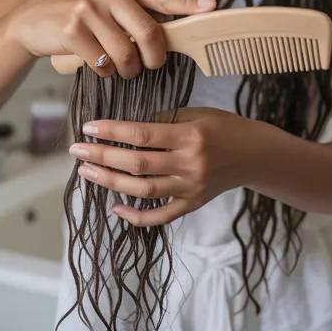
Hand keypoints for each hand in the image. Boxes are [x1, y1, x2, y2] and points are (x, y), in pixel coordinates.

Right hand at [7, 0, 214, 78]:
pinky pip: (102, 64)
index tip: (212, 8)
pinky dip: (105, 73)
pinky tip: (97, 65)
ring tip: (120, 68)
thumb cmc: (82, 15)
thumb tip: (186, 22)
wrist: (33, 21)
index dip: (189, 4)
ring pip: (126, 53)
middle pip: (149, 33)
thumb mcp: (111, 2)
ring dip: (128, 70)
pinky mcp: (71, 30)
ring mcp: (87, 7)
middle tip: (150, 65)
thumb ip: (141, 10)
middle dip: (154, 58)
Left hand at [69, 107, 262, 226]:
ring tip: (87, 172)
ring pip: (143, 190)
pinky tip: (116, 208)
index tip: (88, 128)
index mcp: (190, 136)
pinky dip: (137, 217)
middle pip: (138, 163)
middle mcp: (190, 164)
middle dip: (103, 156)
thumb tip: (127, 127)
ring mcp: (191, 188)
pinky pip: (161, 216)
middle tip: (78, 150)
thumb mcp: (197, 113)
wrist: (254, 154)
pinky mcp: (193, 204)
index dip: (112, 131)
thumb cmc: (224, 127)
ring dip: (111, 182)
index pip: (142, 134)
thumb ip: (163, 120)